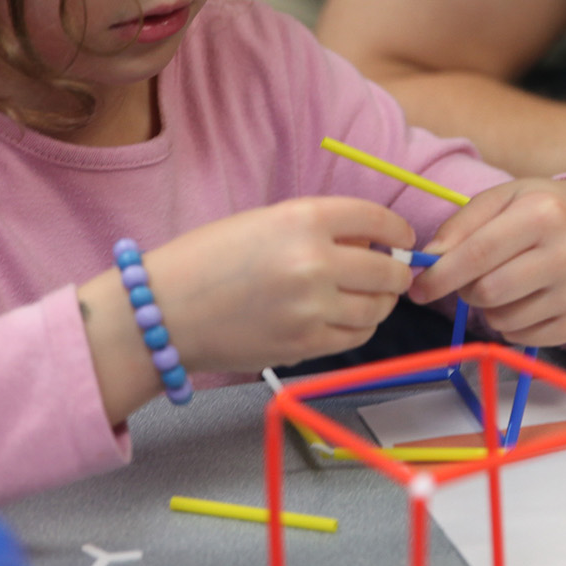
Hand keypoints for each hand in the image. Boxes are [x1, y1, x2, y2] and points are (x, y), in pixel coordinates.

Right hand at [84, 199, 414, 390]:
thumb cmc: (208, 260)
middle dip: (395, 272)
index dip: (397, 231)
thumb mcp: (265, 223)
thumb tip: (374, 244)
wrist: (164, 311)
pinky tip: (344, 319)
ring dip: (380, 302)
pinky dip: (359, 328)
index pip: (377, 220)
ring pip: (377, 308)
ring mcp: (312, 308)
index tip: (401, 239)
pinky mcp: (305, 346)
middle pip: (387, 269)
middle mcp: (314, 261)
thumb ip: (319, 229)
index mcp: (303, 218)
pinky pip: (356, 337)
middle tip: (390, 273)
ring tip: (366, 297)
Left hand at [411, 180, 565, 347]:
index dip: (441, 274)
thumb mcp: (503, 199)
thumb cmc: (542, 209)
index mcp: (545, 213)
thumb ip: (461, 225)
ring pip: (501, 320)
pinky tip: (525, 298)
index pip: (479, 253)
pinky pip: (521, 337)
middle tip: (470, 277)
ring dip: (488, 307)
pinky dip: (510, 323)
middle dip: (465, 289)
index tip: (418, 287)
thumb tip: (428, 260)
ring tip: (504, 282)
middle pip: (488, 292)